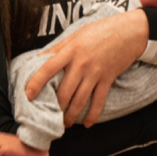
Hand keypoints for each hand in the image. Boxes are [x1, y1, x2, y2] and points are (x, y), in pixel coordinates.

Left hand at [25, 9, 148, 128]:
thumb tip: (39, 58)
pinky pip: (99, 100)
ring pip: (79, 99)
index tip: (27, 94)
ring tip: (64, 124)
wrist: (129, 31)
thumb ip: (58, 48)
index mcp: (70, 51)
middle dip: (55, 107)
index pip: (48, 68)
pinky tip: (88, 123)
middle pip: (64, 91)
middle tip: (48, 117)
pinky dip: (93, 114)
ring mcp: (95, 73)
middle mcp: (81, 64)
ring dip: (71, 115)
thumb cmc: (100, 31)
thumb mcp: (75, 35)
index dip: (36, 82)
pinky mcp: (108, 79)